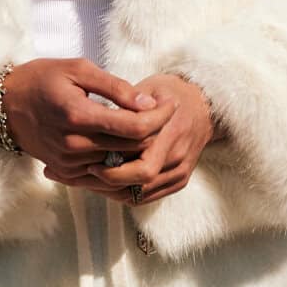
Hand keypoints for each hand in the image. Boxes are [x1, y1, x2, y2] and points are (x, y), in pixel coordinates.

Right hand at [3, 59, 171, 177]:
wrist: (5, 105)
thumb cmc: (42, 78)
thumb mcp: (78, 69)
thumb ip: (115, 87)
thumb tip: (148, 104)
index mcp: (79, 115)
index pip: (135, 127)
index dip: (160, 117)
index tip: (171, 104)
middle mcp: (74, 144)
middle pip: (132, 148)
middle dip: (155, 132)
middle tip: (165, 113)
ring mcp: (69, 161)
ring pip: (121, 163)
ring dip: (139, 147)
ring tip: (147, 126)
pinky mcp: (65, 170)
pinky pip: (104, 171)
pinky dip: (120, 158)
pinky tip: (126, 142)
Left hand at [81, 73, 216, 206]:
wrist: (202, 106)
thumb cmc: (169, 94)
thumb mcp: (148, 89)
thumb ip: (127, 105)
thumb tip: (98, 120)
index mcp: (171, 134)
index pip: (142, 167)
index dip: (113, 169)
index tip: (88, 162)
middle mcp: (178, 157)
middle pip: (139, 183)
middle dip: (108, 182)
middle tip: (84, 173)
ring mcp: (180, 171)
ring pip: (140, 195)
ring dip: (112, 191)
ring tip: (89, 180)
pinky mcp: (179, 180)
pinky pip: (147, 197)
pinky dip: (125, 193)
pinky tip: (107, 183)